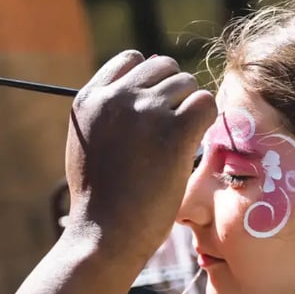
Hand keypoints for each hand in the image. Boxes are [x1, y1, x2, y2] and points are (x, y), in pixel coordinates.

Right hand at [64, 51, 215, 263]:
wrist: (105, 233)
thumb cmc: (100, 198)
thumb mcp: (88, 142)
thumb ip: (109, 110)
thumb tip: (147, 79)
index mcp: (90, 98)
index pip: (132, 60)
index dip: (149, 81)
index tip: (153, 108)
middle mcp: (116, 97)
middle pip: (164, 67)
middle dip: (174, 93)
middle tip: (173, 127)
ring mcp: (146, 112)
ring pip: (187, 84)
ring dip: (190, 108)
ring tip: (180, 141)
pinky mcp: (174, 131)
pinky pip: (206, 103)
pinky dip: (206, 120)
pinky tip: (194, 143)